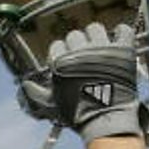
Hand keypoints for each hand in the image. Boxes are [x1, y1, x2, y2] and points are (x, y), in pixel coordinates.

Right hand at [48, 22, 144, 142]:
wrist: (106, 120)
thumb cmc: (78, 114)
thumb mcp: (53, 105)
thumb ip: (37, 93)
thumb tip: (26, 85)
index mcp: (61, 61)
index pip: (57, 45)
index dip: (62, 54)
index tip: (68, 63)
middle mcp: (79, 51)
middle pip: (74, 35)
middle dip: (77, 46)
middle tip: (84, 57)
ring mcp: (102, 49)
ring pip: (95, 28)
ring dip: (96, 37)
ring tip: (99, 48)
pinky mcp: (122, 51)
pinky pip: (123, 30)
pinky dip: (121, 33)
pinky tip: (118, 39)